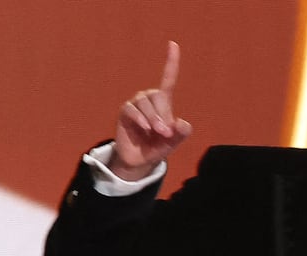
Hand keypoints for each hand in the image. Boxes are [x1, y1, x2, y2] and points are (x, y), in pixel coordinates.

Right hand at [110, 41, 192, 180]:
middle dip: (163, 115)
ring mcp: (136, 104)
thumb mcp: (174, 142)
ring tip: (157, 133)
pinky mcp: (125, 112)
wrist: (140, 160)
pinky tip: (145, 128)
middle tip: (166, 133)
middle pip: (158, 96)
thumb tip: (181, 123)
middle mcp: (149, 99)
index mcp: (164, 102)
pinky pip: (133, 110)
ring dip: (154, 119)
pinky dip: (141, 119)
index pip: (168, 79)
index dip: (171, 62)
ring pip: (146, 104)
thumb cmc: (158, 147)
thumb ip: (181, 133)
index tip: (173, 44)